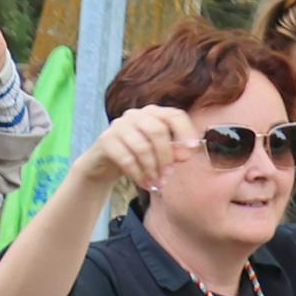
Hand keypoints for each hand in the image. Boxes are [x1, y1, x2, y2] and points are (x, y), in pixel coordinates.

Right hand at [81, 101, 197, 196]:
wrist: (103, 162)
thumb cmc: (137, 154)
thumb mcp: (159, 152)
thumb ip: (174, 151)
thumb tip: (185, 154)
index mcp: (153, 112)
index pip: (174, 115)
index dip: (185, 131)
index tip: (192, 149)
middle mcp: (135, 114)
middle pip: (157, 131)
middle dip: (166, 156)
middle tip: (169, 175)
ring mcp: (119, 125)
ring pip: (142, 147)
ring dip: (152, 169)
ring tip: (157, 183)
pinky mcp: (106, 139)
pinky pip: (126, 159)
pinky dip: (138, 174)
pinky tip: (144, 183)